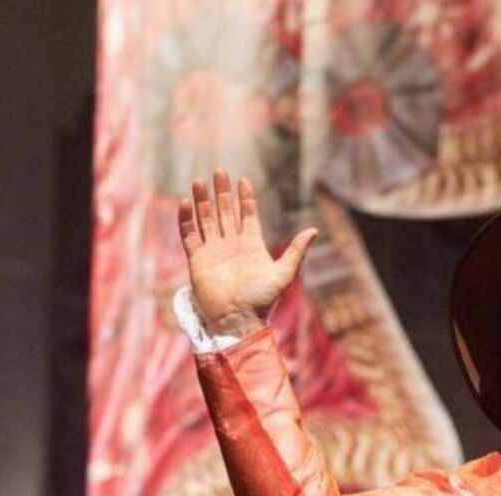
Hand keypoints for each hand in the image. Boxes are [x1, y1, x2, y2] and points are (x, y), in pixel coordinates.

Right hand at [178, 167, 317, 337]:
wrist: (237, 319)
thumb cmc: (261, 300)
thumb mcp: (284, 274)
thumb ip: (297, 251)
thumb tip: (314, 229)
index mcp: (251, 245)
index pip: (248, 215)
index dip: (245, 198)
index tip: (243, 180)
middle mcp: (231, 245)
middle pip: (225, 212)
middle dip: (222, 192)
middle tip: (219, 172)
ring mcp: (213, 251)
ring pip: (206, 219)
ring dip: (202, 201)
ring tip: (200, 181)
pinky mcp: (197, 259)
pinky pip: (189, 235)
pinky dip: (186, 219)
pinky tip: (187, 202)